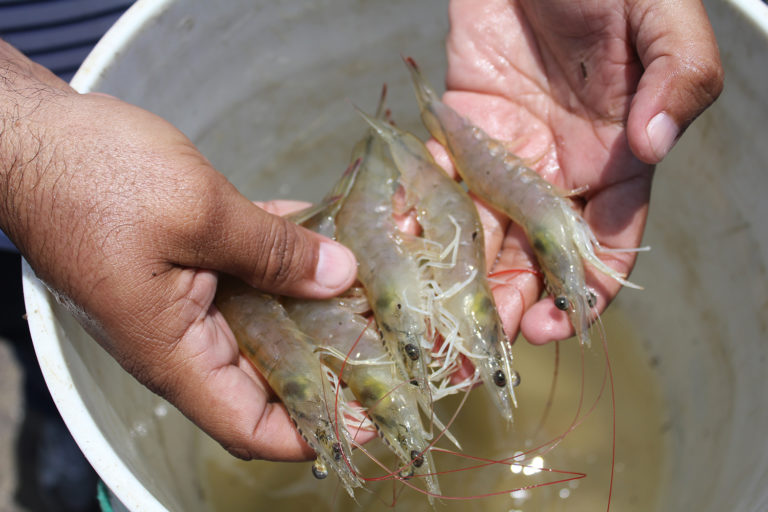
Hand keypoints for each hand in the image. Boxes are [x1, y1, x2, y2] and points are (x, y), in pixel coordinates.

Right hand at [0, 41, 356, 460]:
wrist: (34, 136)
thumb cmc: (94, 178)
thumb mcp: (198, 213)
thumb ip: (273, 251)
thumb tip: (340, 276)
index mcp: (175, 352)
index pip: (250, 425)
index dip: (313, 431)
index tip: (368, 418)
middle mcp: (184, 337)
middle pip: (272, 374)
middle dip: (334, 355)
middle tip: (391, 332)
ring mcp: (187, 299)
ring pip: (268, 319)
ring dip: (320, 298)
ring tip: (378, 278)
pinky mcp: (189, 262)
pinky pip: (250, 272)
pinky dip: (289, 257)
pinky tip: (331, 233)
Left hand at [434, 0, 722, 342]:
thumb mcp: (662, 17)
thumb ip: (679, 77)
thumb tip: (655, 144)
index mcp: (615, 162)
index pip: (606, 247)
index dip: (584, 293)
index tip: (556, 326)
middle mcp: (560, 172)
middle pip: (536, 258)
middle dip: (511, 305)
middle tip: (478, 347)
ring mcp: (506, 156)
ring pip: (484, 236)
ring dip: (460, 282)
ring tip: (433, 321)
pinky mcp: (460, 132)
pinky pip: (440, 185)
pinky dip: (421, 220)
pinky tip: (400, 254)